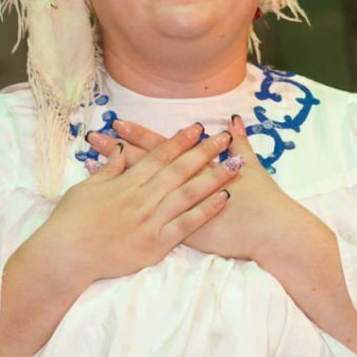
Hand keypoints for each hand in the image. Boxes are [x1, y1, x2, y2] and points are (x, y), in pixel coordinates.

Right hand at [41, 121, 240, 283]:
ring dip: (214, 177)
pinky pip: (186, 224)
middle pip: (179, 170)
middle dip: (203, 152)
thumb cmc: (71, 222)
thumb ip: (108, 170)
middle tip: (223, 137)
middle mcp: (142, 198)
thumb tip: (121, 151)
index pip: (158, 157)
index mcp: (126, 183)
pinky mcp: (156, 244)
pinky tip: (224, 198)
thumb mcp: (86, 188)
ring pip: (188, 194)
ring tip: (236, 164)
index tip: (197, 128)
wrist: (66, 255)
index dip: (179, 141)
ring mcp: (151, 221)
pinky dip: (206, 210)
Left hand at [86, 114, 319, 264]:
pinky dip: (126, 211)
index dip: (139, 137)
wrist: (267, 231)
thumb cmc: (261, 199)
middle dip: (116, 152)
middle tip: (91, 137)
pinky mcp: (176, 235)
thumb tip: (234, 121)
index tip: (117, 123)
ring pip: (138, 192)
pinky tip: (106, 202)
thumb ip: (239, 144)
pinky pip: (143, 221)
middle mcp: (179, 189)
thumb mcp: (250, 166)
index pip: (160, 150)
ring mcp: (174, 213)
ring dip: (114, 178)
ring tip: (89, 165)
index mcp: (194, 169)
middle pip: (141, 168)